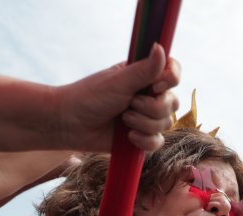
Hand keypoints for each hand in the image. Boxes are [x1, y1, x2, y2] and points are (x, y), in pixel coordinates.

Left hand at [55, 43, 180, 151]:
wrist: (70, 124)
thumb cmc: (89, 97)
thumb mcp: (119, 81)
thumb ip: (144, 69)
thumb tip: (160, 46)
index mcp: (144, 77)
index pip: (173, 73)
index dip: (171, 80)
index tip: (155, 85)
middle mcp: (148, 96)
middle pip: (173, 102)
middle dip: (152, 107)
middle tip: (129, 104)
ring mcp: (146, 117)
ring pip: (166, 123)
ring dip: (143, 123)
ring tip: (122, 119)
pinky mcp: (142, 137)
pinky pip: (158, 142)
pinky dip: (144, 140)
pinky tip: (128, 136)